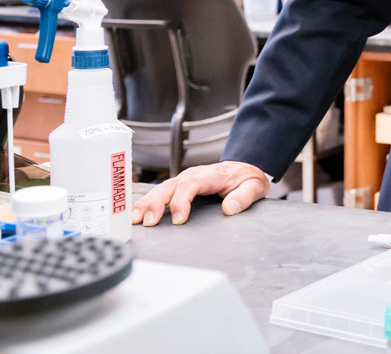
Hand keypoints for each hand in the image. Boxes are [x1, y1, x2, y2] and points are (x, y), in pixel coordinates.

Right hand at [130, 161, 270, 225]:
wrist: (244, 169)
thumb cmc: (247, 179)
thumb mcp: (254, 186)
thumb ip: (244, 197)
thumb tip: (229, 208)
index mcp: (211, 174)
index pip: (191, 184)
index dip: (182, 201)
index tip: (178, 219)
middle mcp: (194, 174)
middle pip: (171, 185)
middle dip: (157, 203)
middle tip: (148, 221)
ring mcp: (184, 179)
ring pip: (161, 188)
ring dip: (147, 203)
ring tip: (135, 219)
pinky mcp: (179, 186)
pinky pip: (160, 192)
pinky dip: (147, 201)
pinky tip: (136, 213)